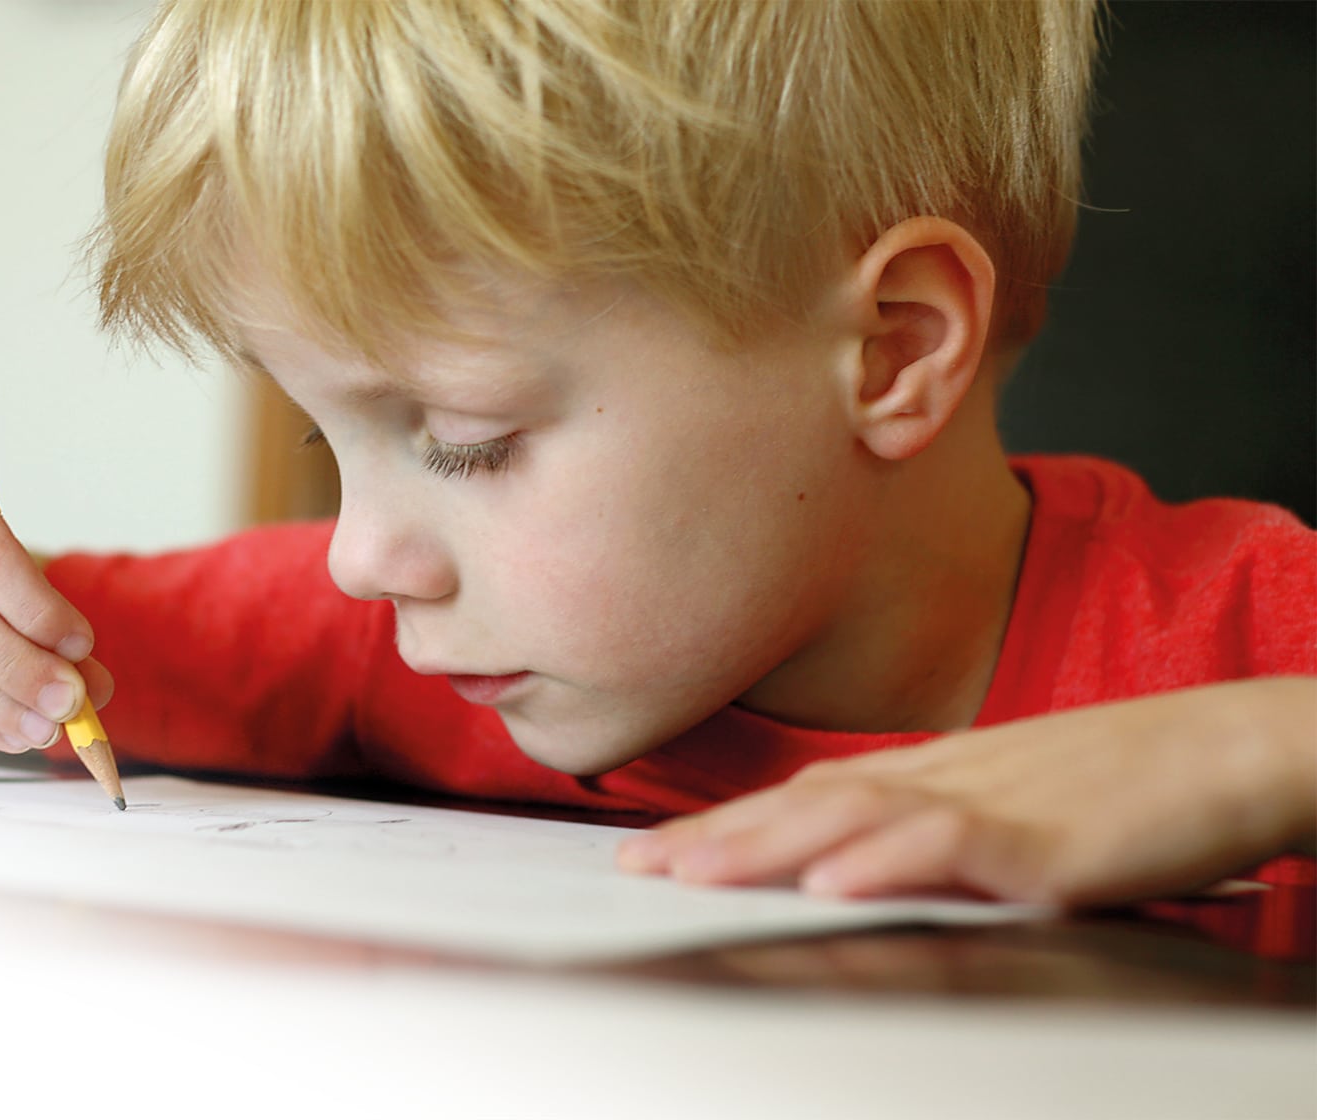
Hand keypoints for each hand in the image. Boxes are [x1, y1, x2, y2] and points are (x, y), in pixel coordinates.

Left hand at [617, 678, 1315, 906]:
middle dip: (720, 837)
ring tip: (696, 869)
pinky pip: (956, 846)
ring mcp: (994, 802)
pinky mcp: (1048, 840)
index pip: (810, 797)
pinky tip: (833, 881)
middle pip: (811, 805)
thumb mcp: (1012, 801)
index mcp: (935, 772)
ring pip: (860, 817)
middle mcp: (946, 777)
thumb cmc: (1133, 781)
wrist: (1237, 746)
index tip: (659, 847)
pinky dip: (890, 859)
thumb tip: (860, 858)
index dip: (730, 824)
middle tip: (639, 863)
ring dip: (770, 846)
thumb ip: (936, 826)